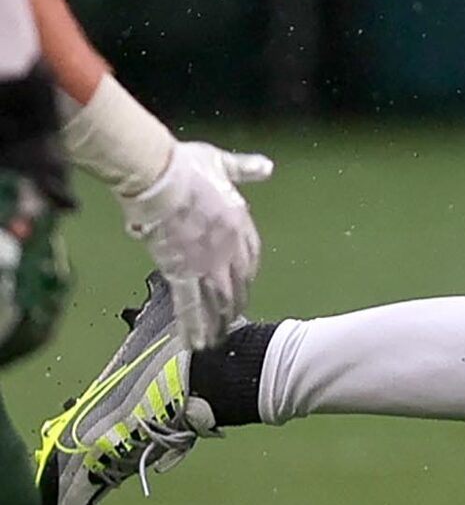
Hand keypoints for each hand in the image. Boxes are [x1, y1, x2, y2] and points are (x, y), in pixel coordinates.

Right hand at [118, 140, 273, 350]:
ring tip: (217, 338)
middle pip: (237, 282)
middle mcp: (229, 247)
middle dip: (235, 301)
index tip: (244, 282)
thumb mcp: (223, 162)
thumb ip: (245, 168)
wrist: (158, 176)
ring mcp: (207, 262)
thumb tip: (266, 167)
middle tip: (233, 317)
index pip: (250, 255)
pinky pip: (190, 304)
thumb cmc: (185, 166)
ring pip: (218, 299)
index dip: (247, 272)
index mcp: (239, 222)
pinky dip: (194, 325)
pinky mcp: (181, 271)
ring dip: (219, 320)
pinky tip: (196, 342)